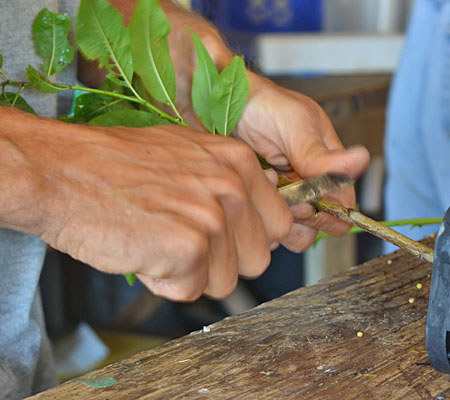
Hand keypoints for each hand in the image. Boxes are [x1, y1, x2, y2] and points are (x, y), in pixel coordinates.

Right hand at [0, 109, 291, 300]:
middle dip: (222, 262)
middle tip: (181, 241)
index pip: (280, 224)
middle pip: (259, 258)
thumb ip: (230, 180)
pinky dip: (165, 283)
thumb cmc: (116, 165)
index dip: (249, 240)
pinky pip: (191, 291)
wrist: (61, 171)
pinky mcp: (188, 248)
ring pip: (227, 281)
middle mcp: (233, 186)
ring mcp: (213, 217)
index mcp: (239, 161)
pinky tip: (143, 253)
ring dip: (191, 274)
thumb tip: (262, 207)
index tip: (224, 240)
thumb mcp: (188, 154)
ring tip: (158, 241)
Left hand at [234, 74, 370, 250]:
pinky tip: (256, 199)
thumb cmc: (265, 106)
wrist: (226, 104)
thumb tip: (361, 160)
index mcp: (330, 163)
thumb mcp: (295, 127)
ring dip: (285, 220)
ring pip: (300, 228)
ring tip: (268, 195)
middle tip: (286, 199)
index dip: (330, 209)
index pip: (344, 202)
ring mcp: (290, 193)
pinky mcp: (268, 200)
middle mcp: (313, 182)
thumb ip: (322, 156)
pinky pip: (276, 225)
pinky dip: (266, 220)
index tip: (307, 201)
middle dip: (306, 216)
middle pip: (324, 222)